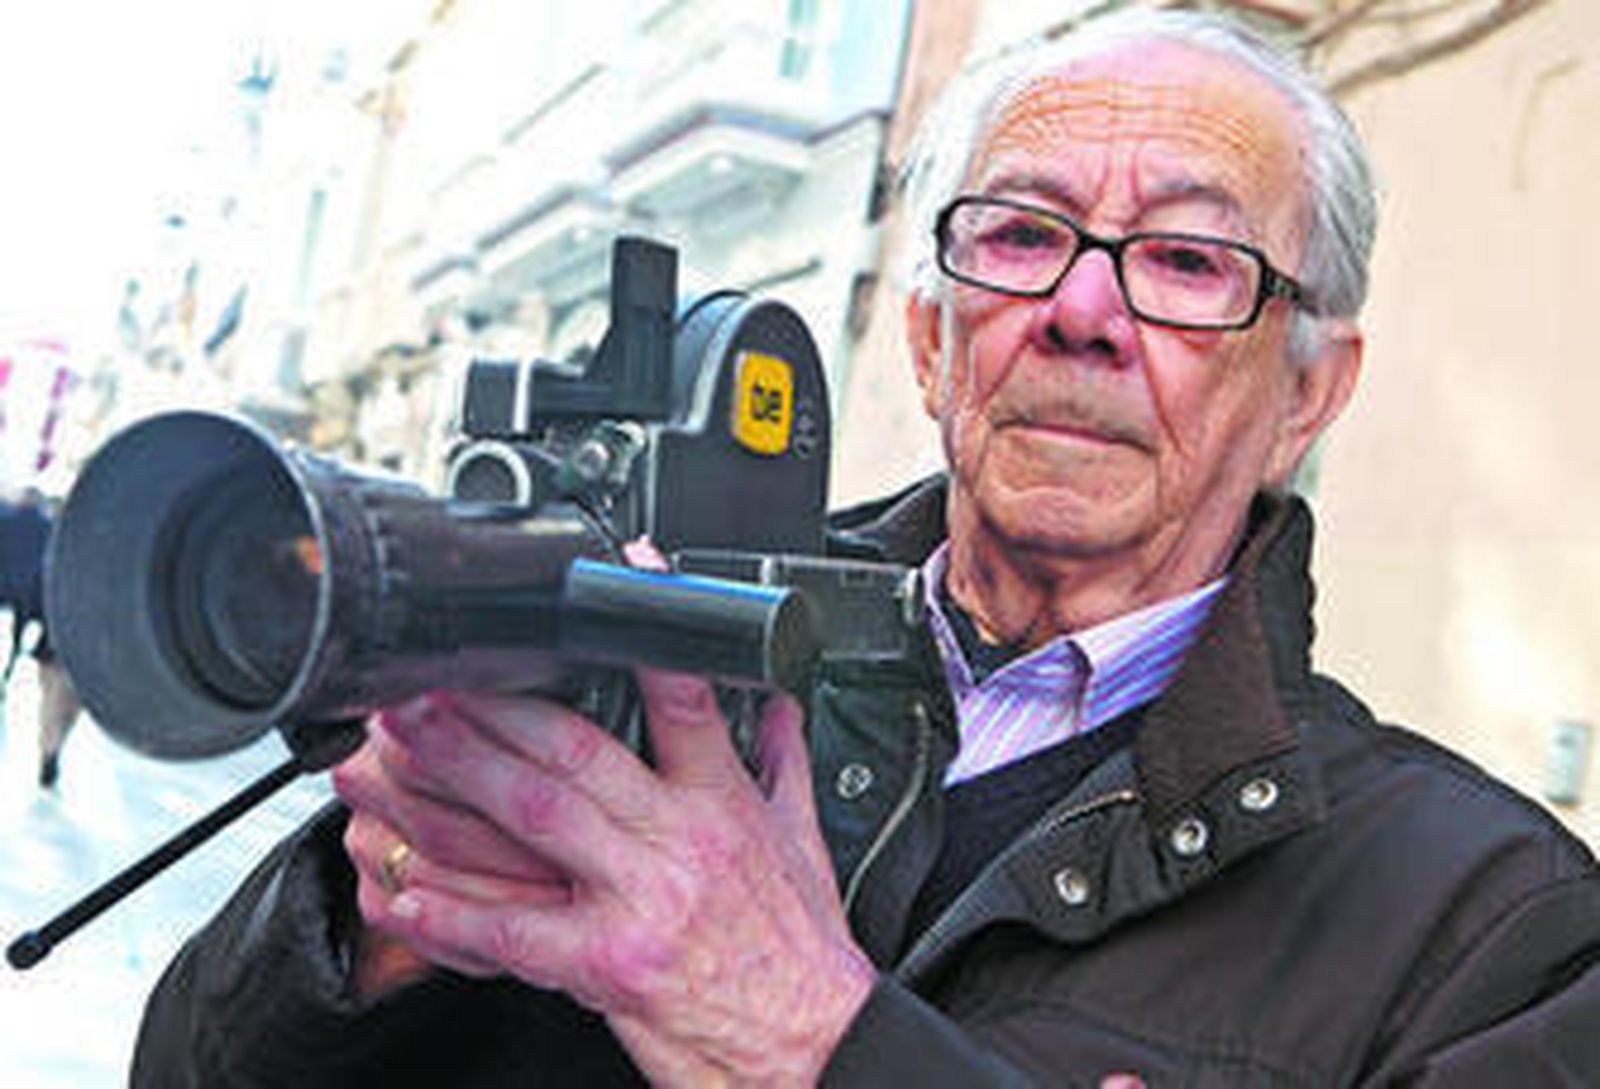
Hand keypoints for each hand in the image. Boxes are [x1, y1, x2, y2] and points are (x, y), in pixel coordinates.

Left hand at [345, 675, 875, 1085]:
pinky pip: (513, 933)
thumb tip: (779, 702)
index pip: (684, 697)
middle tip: (428, 679)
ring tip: (392, 750)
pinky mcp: (608, 967)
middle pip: (572, 752)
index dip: (645, 631)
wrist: (813, 1043)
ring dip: (453, 779)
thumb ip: (782, 761)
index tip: (608, 582)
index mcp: (725, 801)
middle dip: (490, 709)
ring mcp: (639, 901)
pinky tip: (401, 891)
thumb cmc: (801, 948)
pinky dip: (451, 915)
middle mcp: (679, 841)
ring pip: (532, 820)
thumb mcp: (804, 840)